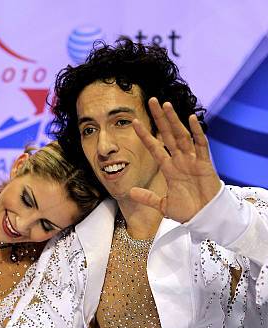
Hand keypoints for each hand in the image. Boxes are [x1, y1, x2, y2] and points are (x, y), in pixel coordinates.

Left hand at [131, 98, 220, 222]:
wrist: (205, 218)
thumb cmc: (187, 211)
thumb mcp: (163, 205)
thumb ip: (147, 197)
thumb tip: (131, 192)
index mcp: (169, 169)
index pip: (155, 148)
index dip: (145, 135)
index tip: (134, 122)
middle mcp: (180, 161)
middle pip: (167, 135)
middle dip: (160, 118)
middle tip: (151, 100)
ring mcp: (192, 160)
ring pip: (182, 136)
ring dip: (174, 121)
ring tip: (166, 105)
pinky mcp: (205, 164)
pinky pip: (201, 145)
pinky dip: (197, 132)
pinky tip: (191, 119)